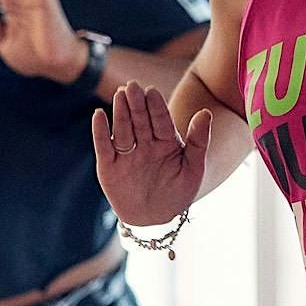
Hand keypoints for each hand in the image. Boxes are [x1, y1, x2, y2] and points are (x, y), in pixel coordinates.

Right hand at [92, 80, 210, 225]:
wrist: (156, 219)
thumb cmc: (179, 192)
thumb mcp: (194, 168)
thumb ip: (199, 140)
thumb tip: (206, 112)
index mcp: (166, 141)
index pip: (161, 120)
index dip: (156, 106)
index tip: (152, 91)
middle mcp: (145, 143)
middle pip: (139, 120)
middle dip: (136, 104)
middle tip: (132, 86)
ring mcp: (126, 153)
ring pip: (122, 129)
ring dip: (120, 112)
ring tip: (119, 94)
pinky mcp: (108, 166)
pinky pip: (104, 146)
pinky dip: (100, 131)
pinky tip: (99, 115)